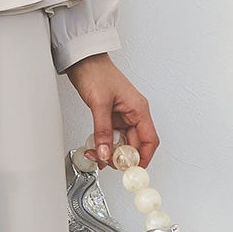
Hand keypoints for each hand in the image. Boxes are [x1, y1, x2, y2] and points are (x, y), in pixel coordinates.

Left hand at [66, 53, 159, 169]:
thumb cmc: (97, 72)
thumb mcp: (100, 103)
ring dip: (110, 152)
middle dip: (121, 157)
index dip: (143, 158)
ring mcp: (122, 115)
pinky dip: (104, 144)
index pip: (149, 141)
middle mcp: (133, 113)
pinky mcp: (111, 115)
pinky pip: (111, 136)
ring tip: (96, 155)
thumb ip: (102, 130)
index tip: (132, 171)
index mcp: (139, 109)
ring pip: (122, 142)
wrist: (83, 60)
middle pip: (135, 145)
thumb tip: (105, 152)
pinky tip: (95, 148)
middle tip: (107, 163)